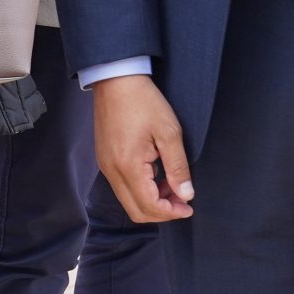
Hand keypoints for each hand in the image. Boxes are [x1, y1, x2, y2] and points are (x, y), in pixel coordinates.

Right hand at [91, 74, 194, 221]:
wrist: (115, 80)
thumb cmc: (143, 102)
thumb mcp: (169, 132)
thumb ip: (178, 167)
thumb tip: (186, 195)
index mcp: (128, 166)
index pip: (149, 206)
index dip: (172, 212)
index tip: (189, 206)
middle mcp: (112, 171)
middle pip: (135, 211)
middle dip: (161, 212)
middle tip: (182, 201)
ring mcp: (105, 166)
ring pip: (128, 200)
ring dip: (151, 201)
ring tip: (172, 186)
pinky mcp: (104, 159)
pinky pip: (122, 187)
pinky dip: (140, 190)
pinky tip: (156, 174)